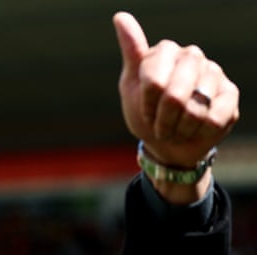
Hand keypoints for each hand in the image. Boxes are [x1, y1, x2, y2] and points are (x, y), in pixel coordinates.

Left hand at [113, 11, 238, 170]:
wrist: (169, 141)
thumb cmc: (146, 112)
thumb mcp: (131, 86)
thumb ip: (131, 53)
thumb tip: (120, 17)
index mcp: (166, 51)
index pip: (154, 82)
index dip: (147, 106)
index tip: (145, 113)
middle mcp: (192, 56)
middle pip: (174, 97)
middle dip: (163, 121)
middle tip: (160, 127)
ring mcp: (214, 73)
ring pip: (195, 110)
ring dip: (180, 129)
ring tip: (176, 127)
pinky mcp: (230, 93)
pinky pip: (214, 119)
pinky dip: (198, 132)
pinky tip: (194, 129)